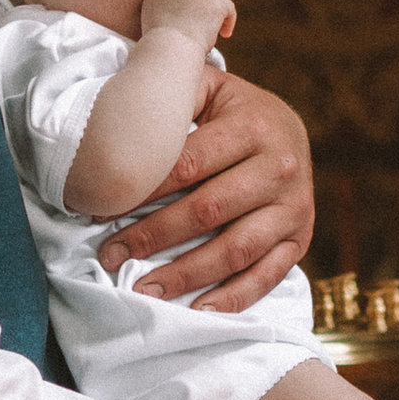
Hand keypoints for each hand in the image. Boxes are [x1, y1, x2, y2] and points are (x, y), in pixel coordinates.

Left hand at [96, 72, 311, 310]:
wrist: (287, 127)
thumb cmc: (230, 111)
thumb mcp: (206, 88)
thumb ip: (170, 94)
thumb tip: (112, 117)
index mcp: (252, 127)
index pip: (186, 165)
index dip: (140, 191)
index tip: (98, 210)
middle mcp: (280, 167)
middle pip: (207, 211)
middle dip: (151, 236)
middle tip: (109, 256)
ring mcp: (294, 207)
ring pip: (234, 249)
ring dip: (185, 275)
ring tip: (143, 290)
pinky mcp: (300, 238)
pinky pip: (267, 276)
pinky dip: (233, 298)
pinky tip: (197, 311)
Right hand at [139, 0, 232, 46]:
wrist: (169, 48)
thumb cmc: (160, 46)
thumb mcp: (154, 25)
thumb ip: (166, 14)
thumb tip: (185, 18)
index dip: (182, 6)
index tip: (184, 23)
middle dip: (198, 10)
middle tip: (199, 31)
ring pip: (211, 0)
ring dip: (211, 16)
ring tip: (210, 34)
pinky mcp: (214, 0)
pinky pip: (228, 7)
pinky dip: (228, 21)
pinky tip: (225, 34)